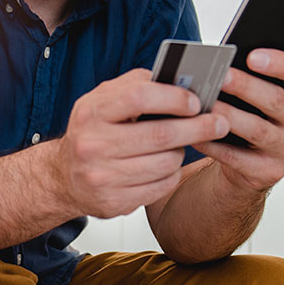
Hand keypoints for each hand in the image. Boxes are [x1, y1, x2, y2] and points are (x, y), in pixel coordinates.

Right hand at [53, 69, 229, 218]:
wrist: (62, 177)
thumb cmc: (92, 131)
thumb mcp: (102, 100)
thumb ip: (135, 86)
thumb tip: (178, 81)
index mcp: (91, 112)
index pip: (139, 97)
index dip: (173, 97)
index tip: (196, 100)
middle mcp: (93, 145)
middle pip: (160, 135)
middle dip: (197, 127)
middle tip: (221, 122)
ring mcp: (102, 177)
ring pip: (166, 163)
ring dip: (182, 152)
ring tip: (181, 144)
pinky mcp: (114, 203)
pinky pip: (161, 186)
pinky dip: (172, 174)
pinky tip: (166, 165)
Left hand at [196, 49, 283, 192]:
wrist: (250, 163)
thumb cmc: (254, 117)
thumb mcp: (261, 96)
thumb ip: (253, 78)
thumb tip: (223, 63)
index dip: (282, 63)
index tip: (253, 55)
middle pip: (277, 101)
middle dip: (246, 86)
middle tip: (222, 76)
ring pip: (258, 130)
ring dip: (230, 115)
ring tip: (208, 103)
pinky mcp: (269, 172)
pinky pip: (238, 157)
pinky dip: (216, 145)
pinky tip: (199, 133)